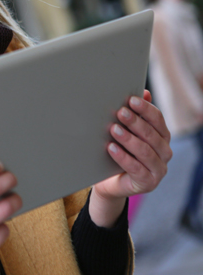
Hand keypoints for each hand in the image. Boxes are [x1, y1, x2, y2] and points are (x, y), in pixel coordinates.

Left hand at [90, 90, 171, 226]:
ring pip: (145, 151)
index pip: (158, 119)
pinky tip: (111, 148)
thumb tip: (143, 92)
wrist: (110, 182)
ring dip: (129, 139)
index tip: (130, 99)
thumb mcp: (126, 132)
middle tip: (120, 112)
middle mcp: (165, 152)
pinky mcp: (148, 183)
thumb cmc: (119, 151)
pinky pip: (136, 169)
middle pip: (152, 134)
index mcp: (162, 136)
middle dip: (135, 122)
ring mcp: (159, 169)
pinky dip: (123, 157)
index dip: (145, 109)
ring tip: (113, 129)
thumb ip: (135, 114)